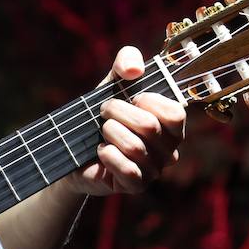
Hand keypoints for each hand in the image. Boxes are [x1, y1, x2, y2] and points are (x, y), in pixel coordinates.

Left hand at [71, 45, 184, 196]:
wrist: (74, 148)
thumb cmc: (102, 114)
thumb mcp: (112, 83)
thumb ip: (126, 63)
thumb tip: (134, 69)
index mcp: (171, 124)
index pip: (175, 112)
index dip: (147, 100)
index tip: (130, 97)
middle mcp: (169, 148)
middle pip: (149, 126)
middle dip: (117, 112)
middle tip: (104, 112)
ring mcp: (154, 169)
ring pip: (135, 147)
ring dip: (109, 133)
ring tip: (101, 131)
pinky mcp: (136, 186)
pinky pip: (128, 170)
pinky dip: (108, 155)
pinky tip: (101, 151)